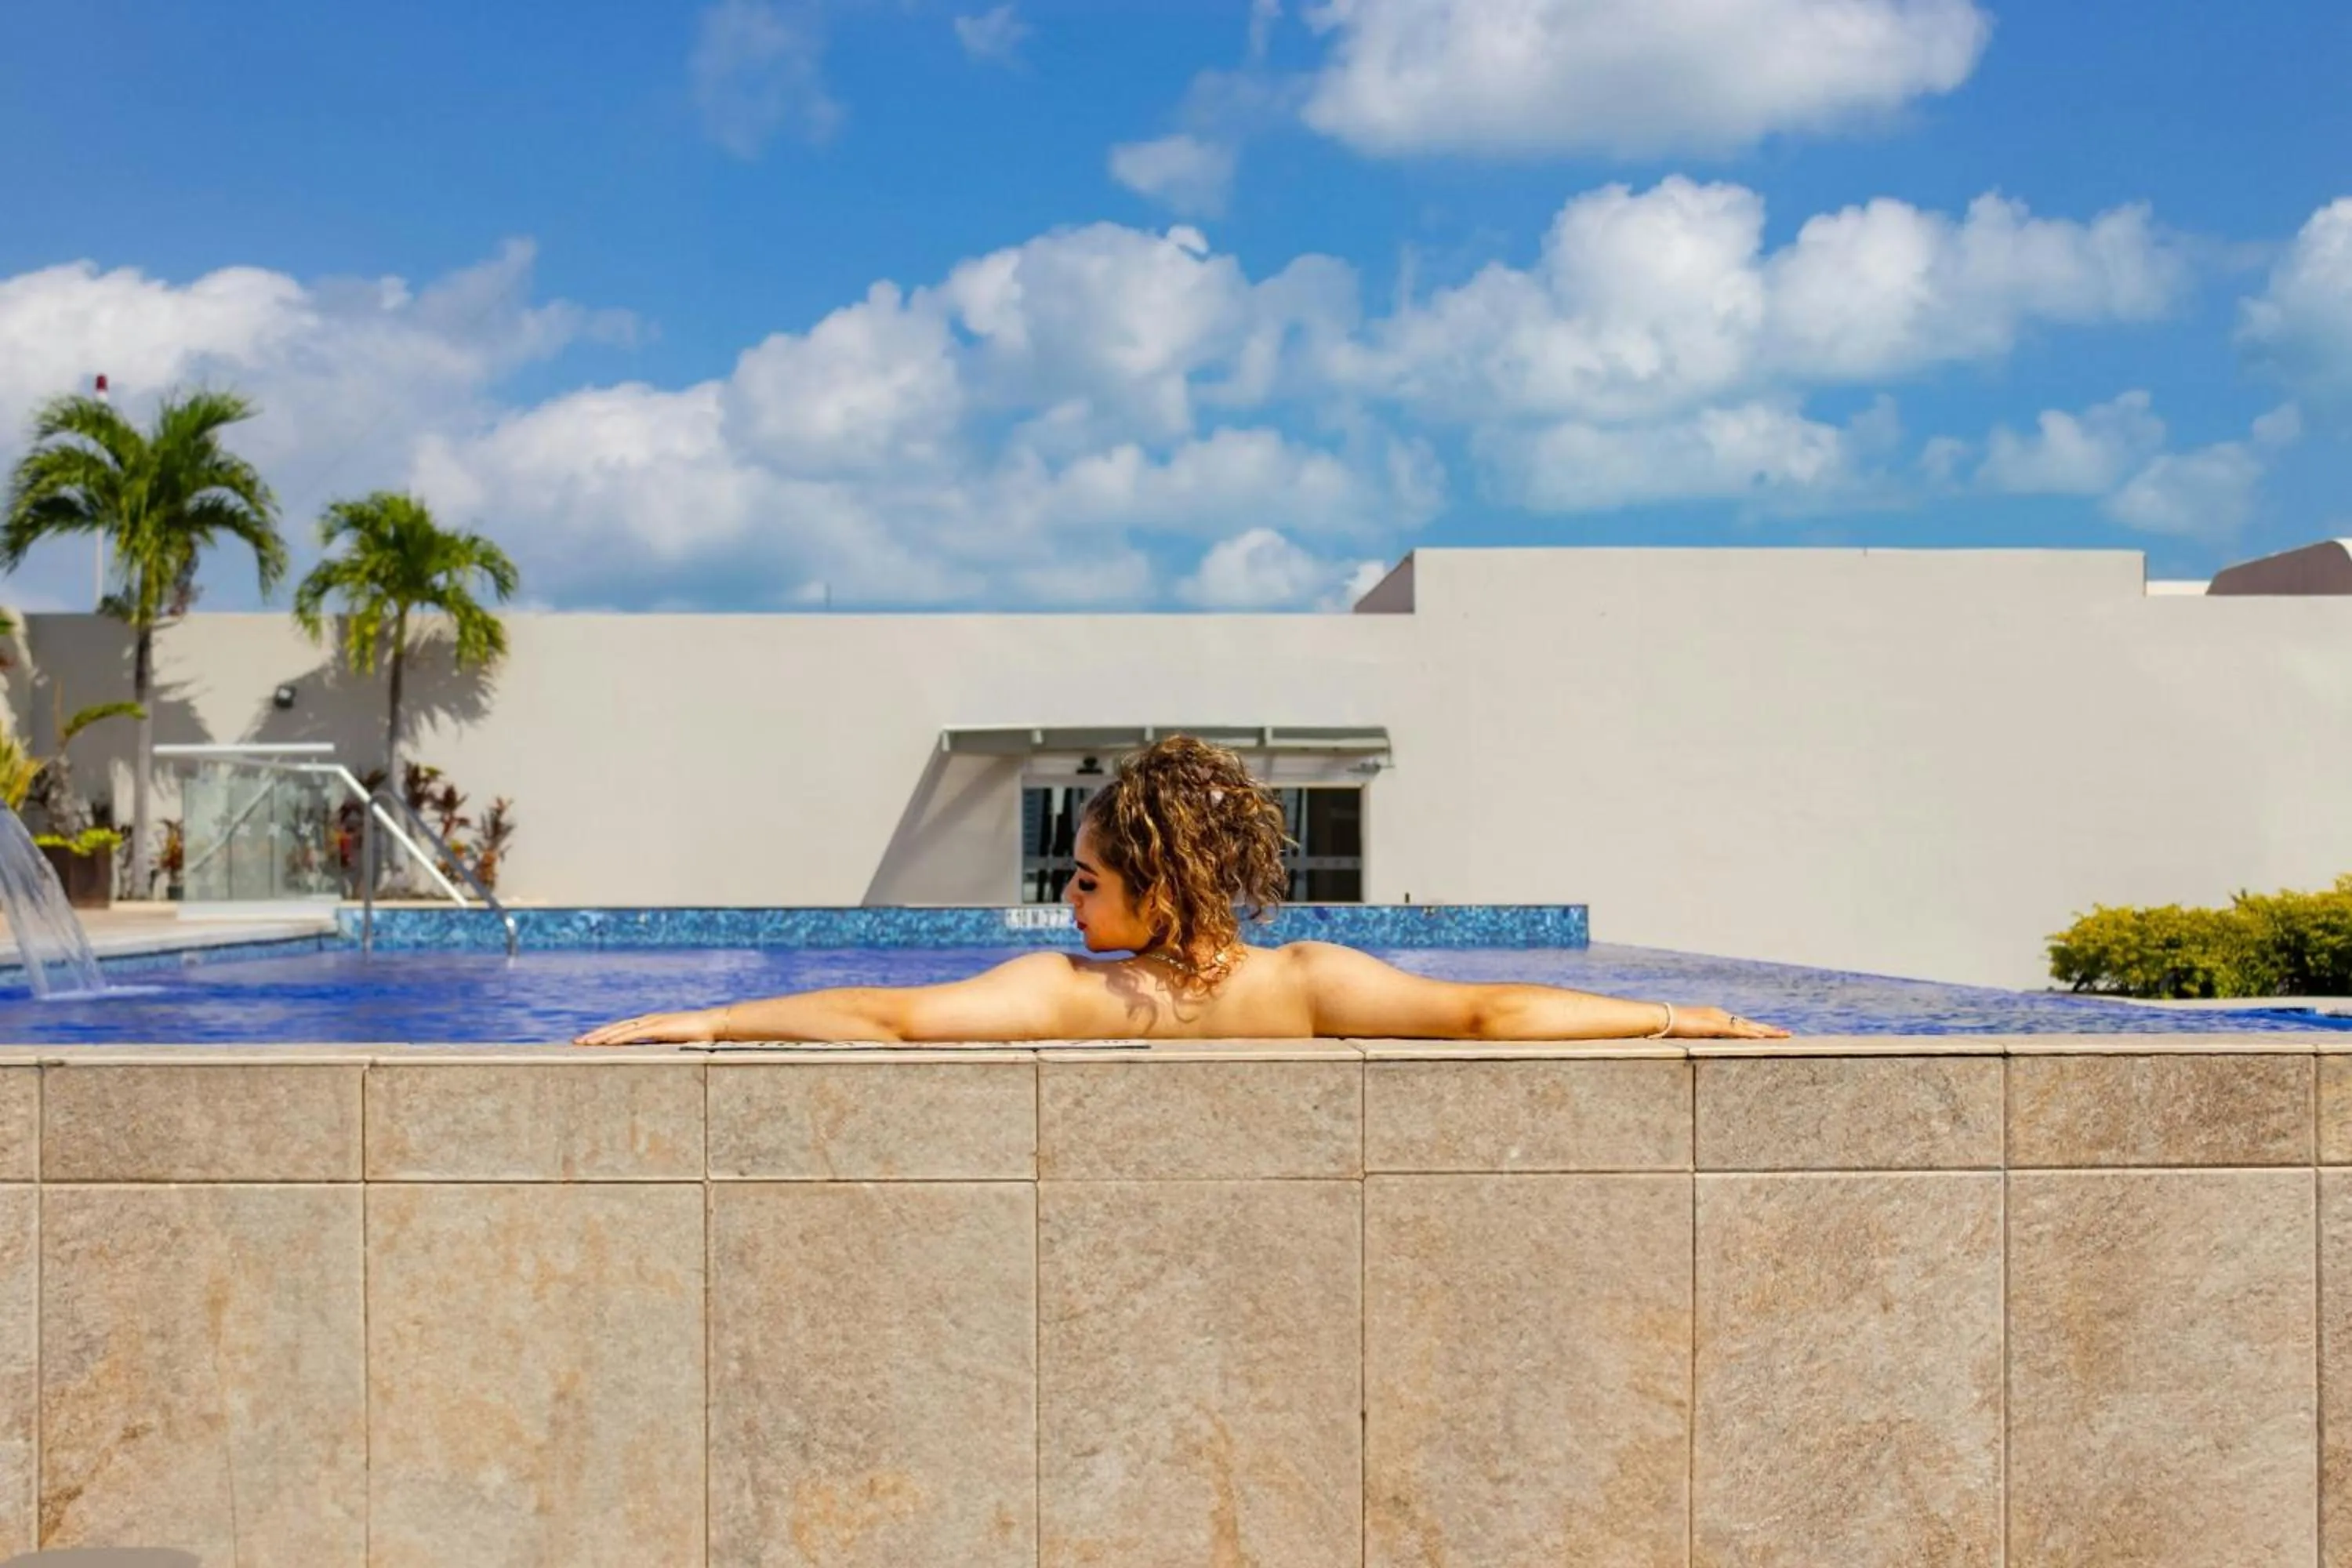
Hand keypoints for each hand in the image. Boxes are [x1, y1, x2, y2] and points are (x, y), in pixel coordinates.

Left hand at [573, 1008, 724, 1045]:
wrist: (714, 1024)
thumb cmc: (699, 1035)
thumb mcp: (674, 1042)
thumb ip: (662, 1047)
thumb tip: (653, 1058)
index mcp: (650, 1024)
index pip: (621, 1028)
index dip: (604, 1034)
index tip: (589, 1041)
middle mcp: (647, 1020)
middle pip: (615, 1027)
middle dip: (595, 1035)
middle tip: (576, 1043)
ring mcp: (651, 1022)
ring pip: (619, 1029)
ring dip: (600, 1037)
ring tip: (585, 1044)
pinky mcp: (657, 1027)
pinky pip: (632, 1033)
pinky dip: (617, 1037)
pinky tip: (605, 1043)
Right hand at [1669, 1005, 1788, 1039]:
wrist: (1661, 1018)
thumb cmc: (1671, 1027)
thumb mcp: (1690, 1034)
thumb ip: (1698, 1037)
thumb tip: (1700, 1044)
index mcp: (1716, 1018)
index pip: (1742, 1024)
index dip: (1758, 1029)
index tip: (1772, 1033)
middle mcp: (1721, 1016)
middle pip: (1750, 1024)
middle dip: (1769, 1030)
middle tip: (1788, 1034)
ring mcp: (1718, 1019)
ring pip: (1748, 1026)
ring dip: (1766, 1031)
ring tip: (1783, 1035)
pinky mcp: (1713, 1025)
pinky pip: (1735, 1031)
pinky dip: (1750, 1034)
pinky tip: (1761, 1037)